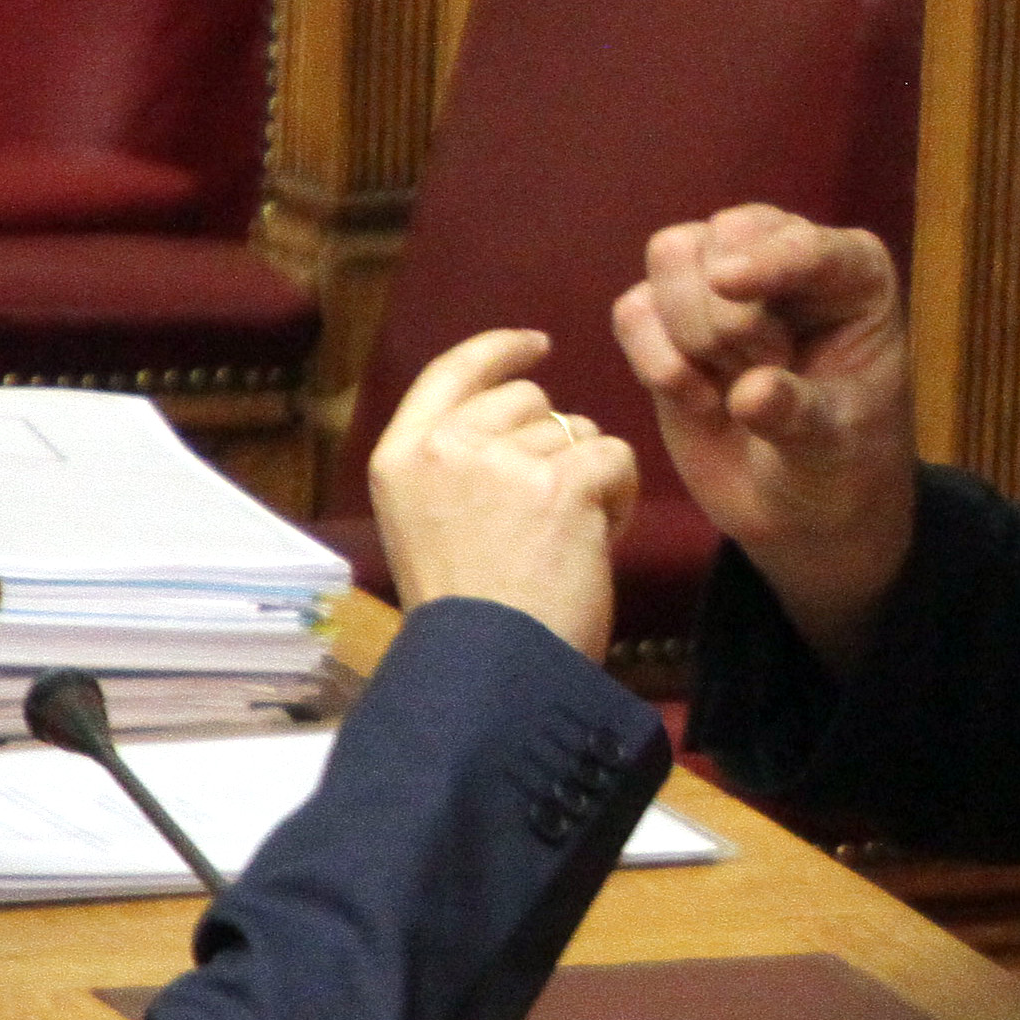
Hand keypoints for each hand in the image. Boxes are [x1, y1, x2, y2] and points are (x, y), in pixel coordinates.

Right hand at [369, 327, 640, 659]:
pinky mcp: (559, 484)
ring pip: (578, 431)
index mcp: (400, 457)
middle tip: (550, 512)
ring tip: (566, 541)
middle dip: (554, 443)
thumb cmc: (468, 620)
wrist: (490, 674)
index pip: (452, 370)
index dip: (500, 350)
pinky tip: (595, 542)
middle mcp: (445, 447)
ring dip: (588, 478)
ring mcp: (500, 462)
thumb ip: (457, 467)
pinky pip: (613, 458)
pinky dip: (619, 498)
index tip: (537, 345)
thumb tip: (521, 420)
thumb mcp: (427, 526)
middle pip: (529, 400)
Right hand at [610, 205, 919, 665]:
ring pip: (671, 255)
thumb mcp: (834, 450)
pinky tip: (699, 402)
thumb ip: (798, 416)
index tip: (728, 282)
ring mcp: (720, 282)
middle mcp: (784, 257)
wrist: (796, 510)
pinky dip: (654, 361)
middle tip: (765, 373)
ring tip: (731, 387)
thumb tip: (749, 394)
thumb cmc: (837, 467)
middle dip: (728, 316)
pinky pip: (633, 310)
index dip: (767, 259)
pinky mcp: (668, 319)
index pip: (804, 243)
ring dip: (690, 333)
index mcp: (853, 273)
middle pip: (723, 235)